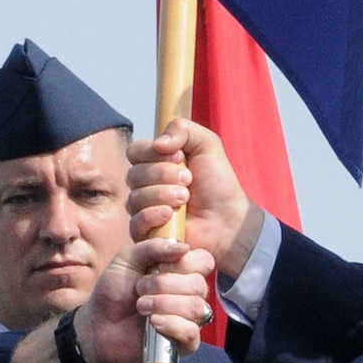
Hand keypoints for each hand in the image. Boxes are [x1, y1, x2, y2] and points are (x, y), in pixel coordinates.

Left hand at [78, 237, 215, 362]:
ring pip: (195, 307)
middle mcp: (189, 293)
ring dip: (164, 304)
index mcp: (181, 270)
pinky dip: (171, 324)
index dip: (184, 262)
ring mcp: (189, 319)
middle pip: (198, 284)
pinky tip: (153, 322)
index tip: (159, 265)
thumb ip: (152, 247)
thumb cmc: (114, 291)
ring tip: (141, 306)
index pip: (203, 261)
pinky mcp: (184, 343)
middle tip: (140, 289)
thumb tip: (183, 247)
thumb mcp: (126, 259)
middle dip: (164, 284)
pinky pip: (191, 332)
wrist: (98, 324)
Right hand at [126, 118, 265, 278]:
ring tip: (186, 198)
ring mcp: (144, 210)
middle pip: (134, 174)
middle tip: (189, 180)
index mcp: (154, 163)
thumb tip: (157, 143)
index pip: (134, 152)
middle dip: (163, 175)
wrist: (229, 219)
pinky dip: (153, 215)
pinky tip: (172, 215)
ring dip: (163, 195)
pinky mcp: (147, 233)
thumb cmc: (218, 184)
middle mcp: (145, 185)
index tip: (180, 157)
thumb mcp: (208, 145)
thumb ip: (182, 129)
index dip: (152, 154)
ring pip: (135, 198)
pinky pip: (136, 222)